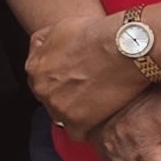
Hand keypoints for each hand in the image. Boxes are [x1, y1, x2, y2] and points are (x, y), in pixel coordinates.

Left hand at [24, 11, 153, 131]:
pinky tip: (102, 115)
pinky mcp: (77, 122)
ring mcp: (58, 107)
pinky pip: (78, 133)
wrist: (126, 47)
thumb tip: (40, 50)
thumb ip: (44, 44)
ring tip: (99, 101)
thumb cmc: (98, 34)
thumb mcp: (60, 27)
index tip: (75, 79)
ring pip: (63, 115)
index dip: (61, 79)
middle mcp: (41, 89)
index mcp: (35, 68)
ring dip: (78, 111)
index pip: (42, 80)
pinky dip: (89, 126)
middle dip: (67, 95)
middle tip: (90, 89)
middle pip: (51, 98)